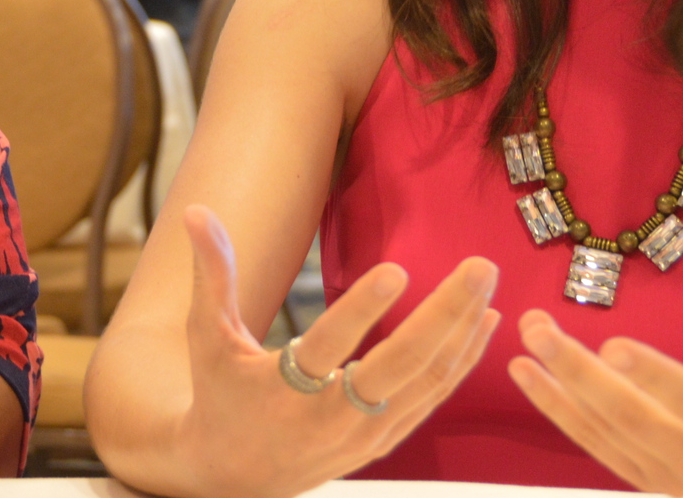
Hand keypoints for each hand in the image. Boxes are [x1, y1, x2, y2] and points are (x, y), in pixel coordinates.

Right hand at [171, 206, 501, 497]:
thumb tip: (195, 211)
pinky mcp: (383, 442)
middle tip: (479, 266)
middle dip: (444, 315)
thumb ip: (211, 273)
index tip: (396, 269)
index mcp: (281, 390)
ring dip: (462, 334)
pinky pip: (431, 398)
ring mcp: (362, 435)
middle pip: (398, 368)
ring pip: (425, 384)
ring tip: (487, 285)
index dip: (360, 311)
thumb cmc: (219, 393)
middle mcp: (328, 418)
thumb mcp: (206, 336)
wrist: (233, 477)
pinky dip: (461, 361)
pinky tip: (483, 323)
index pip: (326, 348)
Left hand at [509, 307, 682, 495]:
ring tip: (522, 339)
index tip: (614, 342)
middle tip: (538, 327)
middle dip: (580, 374)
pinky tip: (523, 372)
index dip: (657, 376)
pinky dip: (556, 409)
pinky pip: (593, 443)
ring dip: (557, 386)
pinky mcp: (644, 477)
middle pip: (633, 420)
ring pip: (604, 433)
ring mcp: (670, 481)